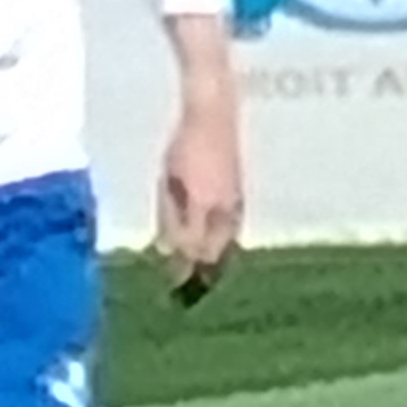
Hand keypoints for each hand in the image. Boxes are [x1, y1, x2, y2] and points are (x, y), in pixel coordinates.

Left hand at [158, 102, 244, 303]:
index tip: (173, 285)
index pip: (195, 249)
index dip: (184, 270)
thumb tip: (165, 250)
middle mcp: (225, 209)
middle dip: (202, 272)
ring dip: (215, 259)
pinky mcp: (241, 194)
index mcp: (203, 205)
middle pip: (215, 251)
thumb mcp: (168, 181)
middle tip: (186, 289)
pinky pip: (233, 227)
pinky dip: (222, 241)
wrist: (214, 116)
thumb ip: (169, 216)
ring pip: (227, 242)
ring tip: (201, 275)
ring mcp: (237, 201)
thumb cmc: (183, 146)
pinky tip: (215, 247)